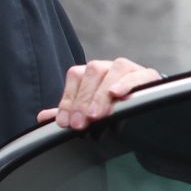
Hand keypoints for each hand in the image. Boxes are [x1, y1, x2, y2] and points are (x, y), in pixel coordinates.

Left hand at [39, 58, 162, 129]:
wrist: (143, 110)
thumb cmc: (111, 110)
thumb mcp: (88, 113)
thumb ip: (68, 113)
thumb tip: (42, 117)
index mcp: (90, 73)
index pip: (75, 77)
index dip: (69, 99)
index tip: (65, 123)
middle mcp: (108, 67)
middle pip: (93, 71)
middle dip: (84, 100)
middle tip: (81, 123)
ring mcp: (129, 69)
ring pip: (114, 69)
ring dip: (103, 93)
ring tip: (96, 115)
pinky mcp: (148, 76)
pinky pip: (138, 75)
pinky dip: (127, 84)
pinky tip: (117, 95)